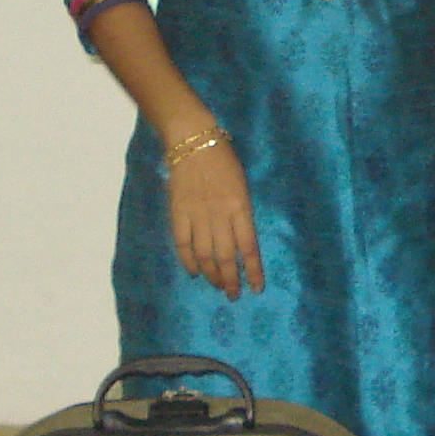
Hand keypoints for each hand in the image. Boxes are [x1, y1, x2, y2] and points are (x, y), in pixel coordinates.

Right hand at [169, 141, 262, 295]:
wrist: (194, 141)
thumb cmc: (224, 160)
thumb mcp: (242, 185)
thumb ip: (242, 213)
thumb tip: (241, 240)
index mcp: (241, 207)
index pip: (249, 247)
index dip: (253, 271)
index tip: (256, 288)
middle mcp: (220, 215)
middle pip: (226, 256)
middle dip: (231, 280)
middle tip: (234, 294)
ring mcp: (197, 215)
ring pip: (205, 254)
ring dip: (212, 274)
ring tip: (217, 285)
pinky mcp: (178, 212)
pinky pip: (183, 243)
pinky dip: (188, 260)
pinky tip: (194, 272)